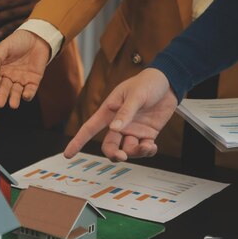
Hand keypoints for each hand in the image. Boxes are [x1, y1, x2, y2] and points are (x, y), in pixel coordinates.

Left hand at [0, 0, 51, 37]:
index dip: (0, 4)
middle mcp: (35, 5)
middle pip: (14, 13)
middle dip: (0, 18)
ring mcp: (38, 15)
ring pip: (19, 23)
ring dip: (7, 29)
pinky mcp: (39, 23)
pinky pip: (25, 29)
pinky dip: (15, 33)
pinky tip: (8, 37)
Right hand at [0, 30, 49, 108]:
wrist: (37, 37)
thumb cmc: (18, 40)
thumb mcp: (4, 46)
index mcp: (0, 71)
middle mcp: (9, 78)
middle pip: (4, 90)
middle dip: (1, 97)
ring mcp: (21, 80)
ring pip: (16, 92)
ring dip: (14, 99)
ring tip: (13, 104)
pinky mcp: (34, 81)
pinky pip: (30, 90)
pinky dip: (28, 94)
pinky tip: (25, 96)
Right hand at [64, 68, 178, 161]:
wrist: (169, 81)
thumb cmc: (147, 82)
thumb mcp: (136, 95)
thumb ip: (126, 112)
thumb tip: (114, 129)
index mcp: (110, 111)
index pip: (90, 128)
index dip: (78, 141)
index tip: (68, 155)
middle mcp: (119, 124)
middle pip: (110, 145)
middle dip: (114, 154)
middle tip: (121, 156)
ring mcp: (133, 130)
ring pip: (127, 149)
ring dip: (135, 152)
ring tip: (146, 146)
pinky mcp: (147, 134)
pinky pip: (143, 149)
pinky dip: (147, 151)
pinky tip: (151, 147)